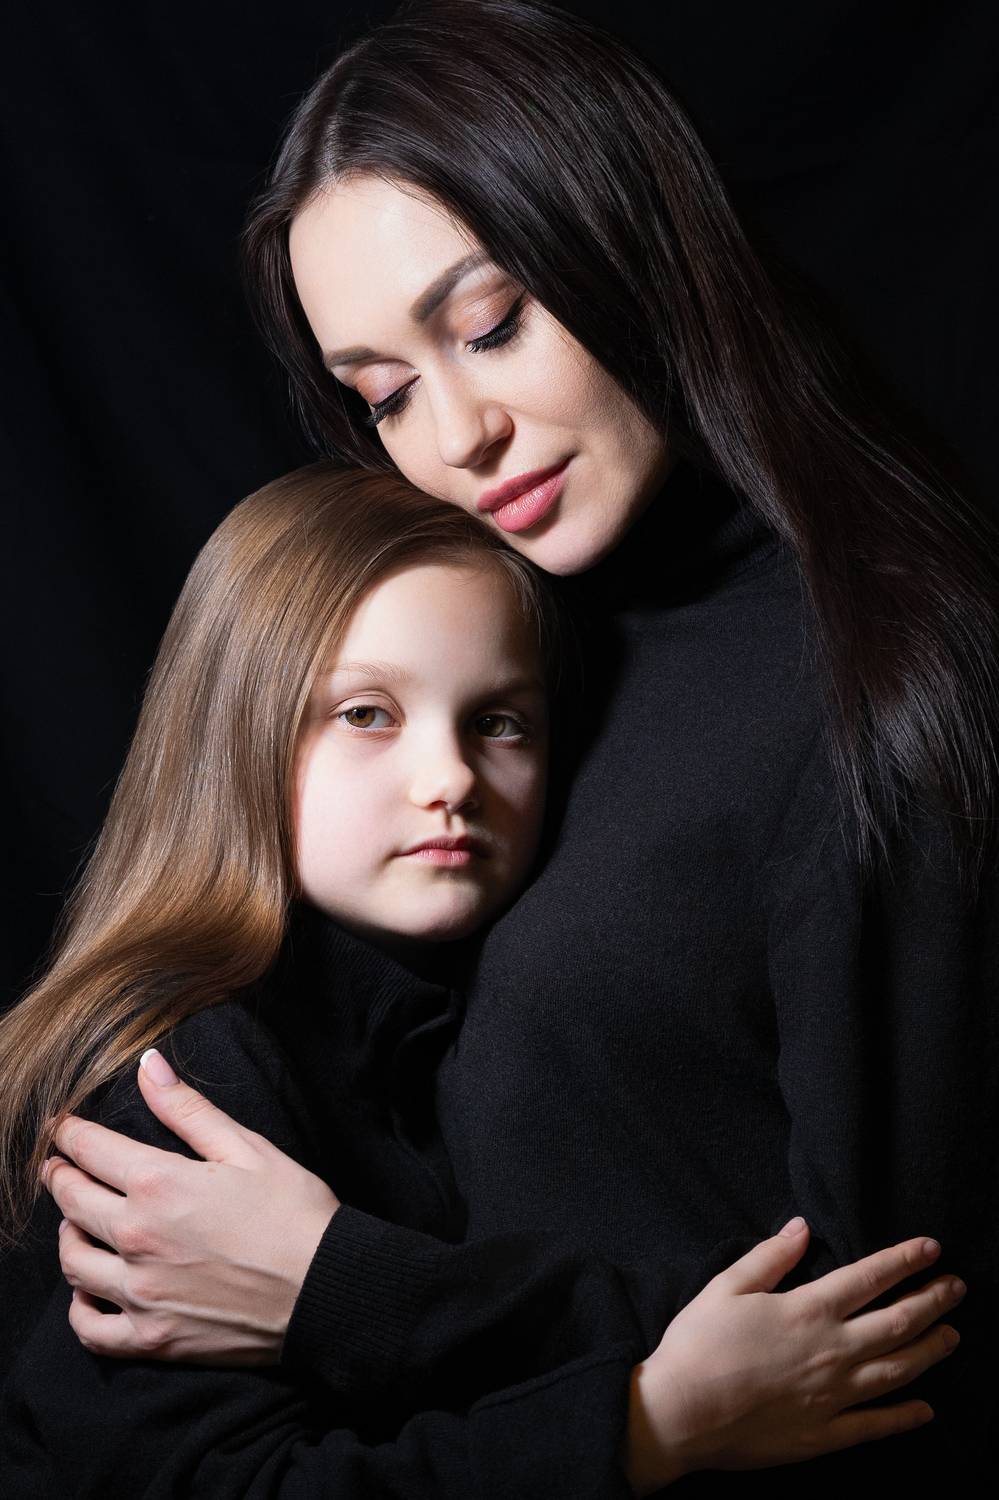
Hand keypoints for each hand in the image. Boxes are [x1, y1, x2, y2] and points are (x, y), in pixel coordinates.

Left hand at [41, 1049, 339, 1364]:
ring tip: (76, 1222)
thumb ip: (188, 1109)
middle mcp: (138, 1238)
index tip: (62, 1127)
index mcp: (159, 1184)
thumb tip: (146, 1065)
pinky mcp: (151, 1338)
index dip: (69, 1134)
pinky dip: (79, 1308)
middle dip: (59, 1175)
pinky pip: (90, 1327)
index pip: (90, 1150)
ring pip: (73, 1261)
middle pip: (71, 1201)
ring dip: (67, 1234)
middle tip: (58, 1165)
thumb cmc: (295, 1213)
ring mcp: (141, 1293)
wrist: (326, 1289)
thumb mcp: (247, 1148)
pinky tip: (89, 1290)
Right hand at [623, 1219, 963, 1494]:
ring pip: (897, 1370)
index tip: (931, 1248)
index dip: (904, 1261)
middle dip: (932, 1301)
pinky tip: (926, 1410)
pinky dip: (905, 1417)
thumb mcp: (727, 1287)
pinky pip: (876, 1425)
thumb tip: (802, 1228)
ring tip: (953, 1337)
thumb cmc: (698, 1345)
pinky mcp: (824, 1434)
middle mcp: (831, 1350)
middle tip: (957, 1287)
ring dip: (930, 1351)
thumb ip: (769, 1257)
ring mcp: (833, 1395)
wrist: (681, 1413)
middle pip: (897, 1322)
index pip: (870, 1278)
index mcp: (808, 1310)